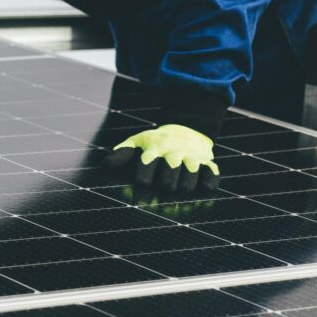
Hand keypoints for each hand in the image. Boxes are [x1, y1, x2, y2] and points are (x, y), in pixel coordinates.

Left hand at [104, 124, 219, 192]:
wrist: (187, 129)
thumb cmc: (155, 143)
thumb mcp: (137, 143)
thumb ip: (121, 154)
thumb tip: (105, 165)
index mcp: (154, 149)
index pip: (147, 165)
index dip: (144, 177)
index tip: (143, 184)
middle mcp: (174, 153)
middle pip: (169, 177)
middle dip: (165, 185)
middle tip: (164, 186)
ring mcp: (192, 158)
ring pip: (189, 181)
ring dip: (184, 187)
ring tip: (180, 187)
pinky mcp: (208, 163)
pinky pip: (211, 177)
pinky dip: (208, 183)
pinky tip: (203, 186)